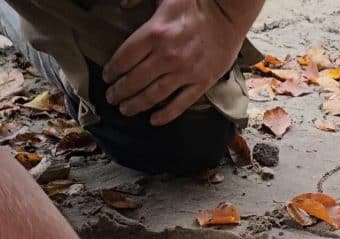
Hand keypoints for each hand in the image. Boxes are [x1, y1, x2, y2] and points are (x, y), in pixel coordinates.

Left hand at [103, 0, 243, 125]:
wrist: (228, 12)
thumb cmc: (195, 1)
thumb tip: (122, 5)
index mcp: (154, 33)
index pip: (125, 58)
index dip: (113, 70)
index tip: (107, 77)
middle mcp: (167, 56)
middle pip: (136, 80)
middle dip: (120, 91)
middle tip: (111, 98)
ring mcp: (185, 72)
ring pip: (154, 95)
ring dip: (137, 105)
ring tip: (125, 110)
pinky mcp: (201, 82)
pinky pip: (180, 104)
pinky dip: (165, 115)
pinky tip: (154, 120)